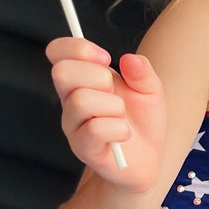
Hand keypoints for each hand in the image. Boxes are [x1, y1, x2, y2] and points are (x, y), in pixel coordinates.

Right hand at [47, 37, 166, 191]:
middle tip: (114, 91)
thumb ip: (142, 72)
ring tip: (122, 117)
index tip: (104, 57)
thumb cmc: (143, 122)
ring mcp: (74, 126)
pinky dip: (118, 129)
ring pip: (81, 101)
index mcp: (82, 80)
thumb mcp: (150, 90)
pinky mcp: (84, 149)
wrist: (149, 160)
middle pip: (62, 72)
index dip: (77, 48)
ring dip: (113, 106)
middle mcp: (71, 101)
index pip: (58, 52)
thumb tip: (130, 59)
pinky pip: (95, 129)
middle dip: (96, 75)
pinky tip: (124, 134)